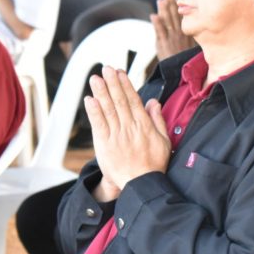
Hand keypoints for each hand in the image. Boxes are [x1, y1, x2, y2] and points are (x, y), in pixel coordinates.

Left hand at [84, 67, 170, 189]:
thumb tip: (153, 102)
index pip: (133, 100)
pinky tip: (90, 99)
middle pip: (119, 101)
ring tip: (96, 78)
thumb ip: (158, 120)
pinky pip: (99, 124)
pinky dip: (94, 111)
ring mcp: (116, 136)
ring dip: (101, 92)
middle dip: (112, 83)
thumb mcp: (164, 141)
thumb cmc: (154, 164)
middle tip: (106, 68)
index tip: (119, 73)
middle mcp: (130, 128)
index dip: (125, 85)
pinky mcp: (105, 145)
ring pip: (108, 109)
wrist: (141, 185)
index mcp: (144, 126)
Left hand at [151, 0, 194, 60]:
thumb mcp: (188, 45)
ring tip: (160, 1)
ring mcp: (171, 38)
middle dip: (171, 4)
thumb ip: (184, 33)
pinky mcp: (164, 44)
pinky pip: (160, 32)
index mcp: (186, 32)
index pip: (181, 16)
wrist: (180, 71)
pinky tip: (153, 16)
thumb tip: (181, 23)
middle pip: (174, 16)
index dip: (177, 5)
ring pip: (167, 21)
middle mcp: (179, 33)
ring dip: (163, 10)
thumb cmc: (183, 59)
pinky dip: (157, 24)